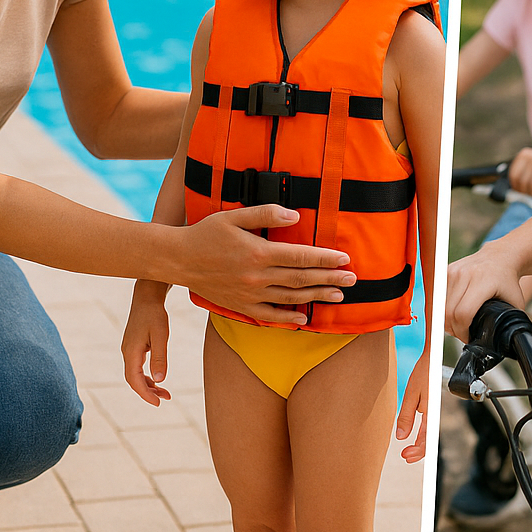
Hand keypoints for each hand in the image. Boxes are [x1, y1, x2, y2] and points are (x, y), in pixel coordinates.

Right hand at [121, 280, 172, 405]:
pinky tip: (158, 378)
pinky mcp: (134, 346)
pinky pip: (137, 367)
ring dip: (148, 385)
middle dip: (148, 392)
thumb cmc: (155, 314)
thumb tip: (160, 380)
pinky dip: (147, 376)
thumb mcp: (161, 335)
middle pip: (133, 380)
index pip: (134, 380)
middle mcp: (127, 352)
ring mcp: (129, 349)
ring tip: (165, 392)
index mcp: (131, 352)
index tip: (158, 403)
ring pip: (135, 374)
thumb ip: (160, 358)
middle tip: (165, 399)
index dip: (145, 394)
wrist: (147, 296)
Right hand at [177, 206, 355, 324]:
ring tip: (339, 296)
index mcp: (258, 252)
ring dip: (317, 298)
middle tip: (353, 280)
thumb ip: (266, 213)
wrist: (178, 259)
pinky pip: (270, 316)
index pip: (301, 256)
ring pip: (291, 298)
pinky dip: (290, 317)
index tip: (345, 258)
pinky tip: (305, 318)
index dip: (325, 258)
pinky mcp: (240, 306)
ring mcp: (249, 294)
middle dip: (330, 279)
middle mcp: (257, 277)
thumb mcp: (234, 216)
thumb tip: (296, 215)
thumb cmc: (206, 232)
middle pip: (301, 279)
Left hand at [396, 349, 430, 461]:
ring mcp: (436, 410)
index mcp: (432, 412)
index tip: (406, 456)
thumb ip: (406, 416)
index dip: (417, 451)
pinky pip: (430, 425)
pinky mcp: (434, 406)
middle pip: (430, 439)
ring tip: (409, 450)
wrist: (433, 357)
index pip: (427, 439)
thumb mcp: (411, 394)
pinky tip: (416, 437)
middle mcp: (436, 413)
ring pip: (430, 434)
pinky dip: (424, 435)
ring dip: (421, 444)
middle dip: (419, 451)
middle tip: (406, 457)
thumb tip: (401, 436)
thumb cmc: (423, 373)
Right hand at [445, 247, 525, 340]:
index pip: (464, 313)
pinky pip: (438, 297)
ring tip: (457, 326)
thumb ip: (511, 322)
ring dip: (446, 321)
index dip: (463, 332)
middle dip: (454, 330)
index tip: (470, 338)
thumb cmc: (508, 282)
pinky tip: (452, 314)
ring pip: (440, 306)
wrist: (500, 256)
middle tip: (463, 335)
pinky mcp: (445, 271)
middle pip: (449, 312)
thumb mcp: (515, 303)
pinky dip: (442, 309)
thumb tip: (507, 342)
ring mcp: (453, 271)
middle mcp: (465, 274)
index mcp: (483, 281)